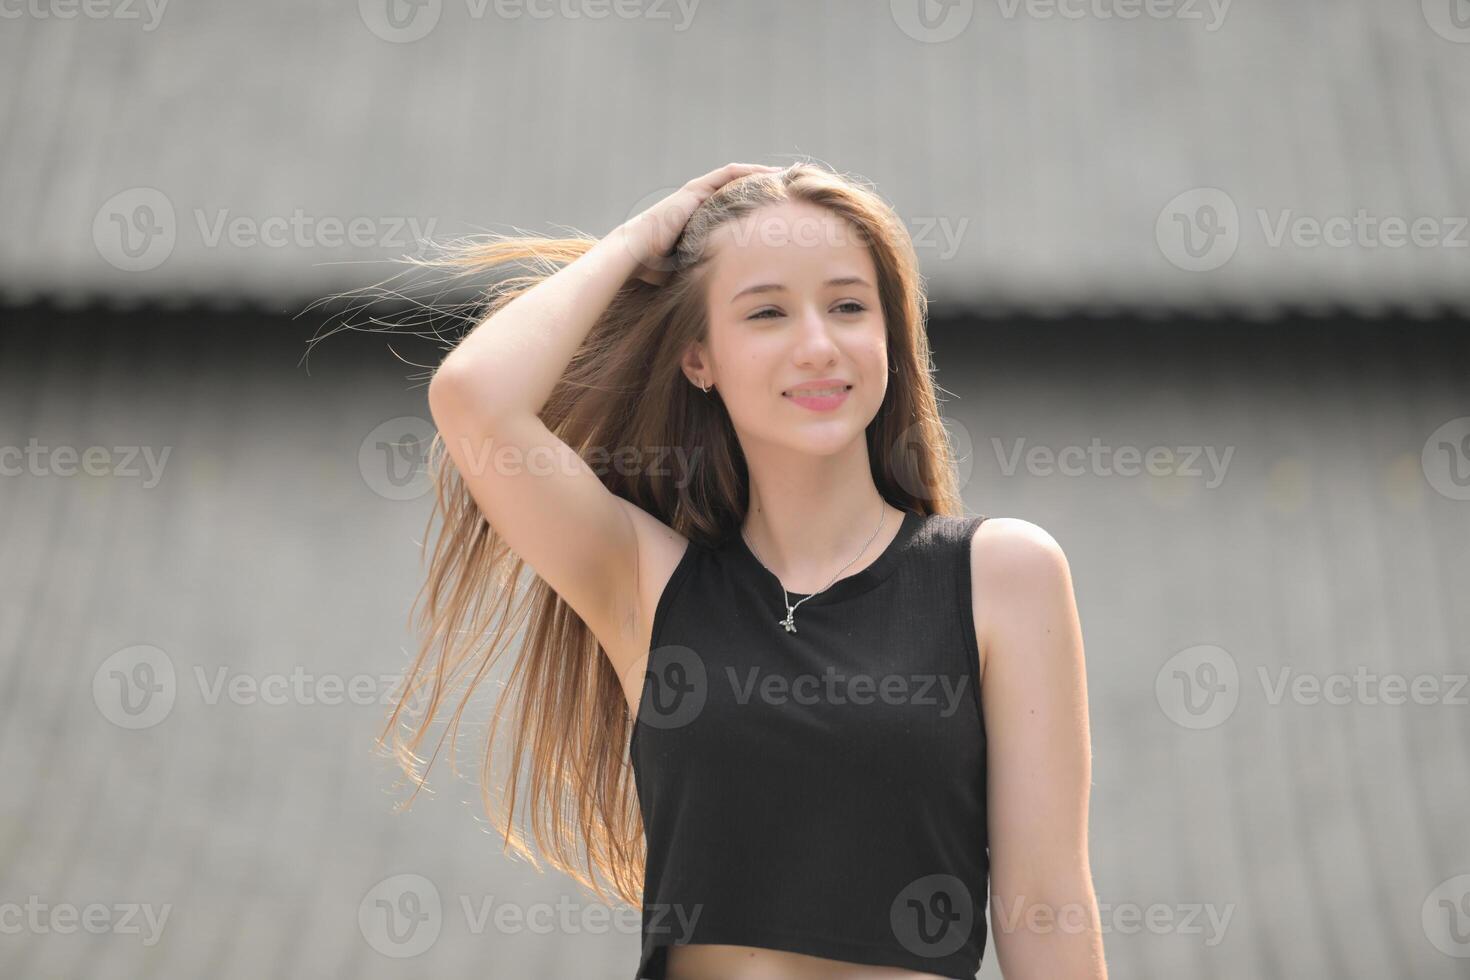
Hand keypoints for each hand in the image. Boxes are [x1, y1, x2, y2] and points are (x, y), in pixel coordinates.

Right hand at [618, 162, 783, 285]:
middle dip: (762, 188)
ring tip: (784, 176)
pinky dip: (749, 172)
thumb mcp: (689, 271)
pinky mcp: (695, 189)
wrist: (635, 255)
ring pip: (735, 178)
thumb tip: (722, 303)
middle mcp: (697, 204)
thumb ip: (705, 276)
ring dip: (760, 175)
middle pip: (736, 191)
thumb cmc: (654, 271)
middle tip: (787, 190)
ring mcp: (695, 194)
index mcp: (698, 221)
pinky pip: (728, 175)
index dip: (754, 208)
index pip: (732, 210)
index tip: (777, 213)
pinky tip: (769, 173)